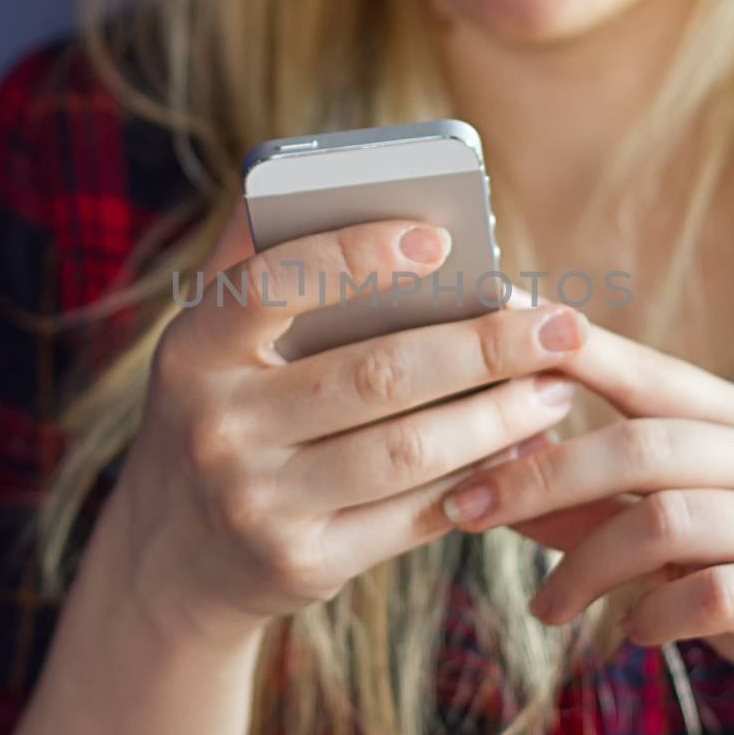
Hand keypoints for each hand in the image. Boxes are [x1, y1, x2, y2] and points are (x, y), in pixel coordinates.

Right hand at [114, 198, 591, 648]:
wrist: (174, 558)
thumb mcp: (208, 343)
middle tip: (560, 325)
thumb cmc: (220, 414)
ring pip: (407, 451)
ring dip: (497, 417)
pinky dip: (478, 480)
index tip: (443, 239)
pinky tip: (521, 450)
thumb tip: (325, 171)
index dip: (358, 255)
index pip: (275, 283)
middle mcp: (218, 426)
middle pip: (375, 375)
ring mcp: (258, 502)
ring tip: (555, 388)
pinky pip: (412, 515)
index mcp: (194, 348)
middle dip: (483, 346)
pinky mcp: (304, 563)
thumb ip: (258, 263)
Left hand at [438, 315, 733, 734]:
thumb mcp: (684, 544)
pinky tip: (630, 636)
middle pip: (641, 445)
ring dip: (585, 567)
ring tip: (545, 610)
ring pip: (667, 521)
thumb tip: (496, 480)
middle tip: (464, 510)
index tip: (488, 321)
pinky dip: (655, 615)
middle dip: (539, 475)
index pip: (645, 372)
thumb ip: (599, 510)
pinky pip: (716, 593)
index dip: (567, 347)